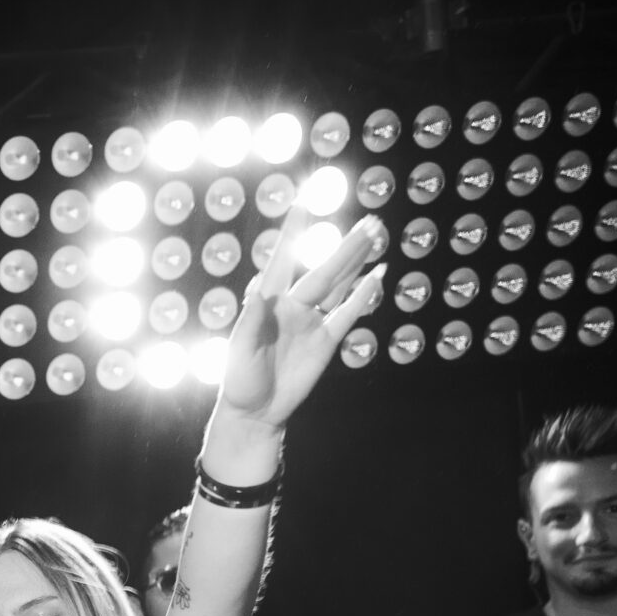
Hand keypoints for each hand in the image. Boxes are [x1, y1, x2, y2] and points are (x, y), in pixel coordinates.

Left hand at [215, 208, 387, 428]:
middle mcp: (292, 306)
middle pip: (324, 270)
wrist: (257, 412)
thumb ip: (250, 322)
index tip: (304, 203)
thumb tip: (257, 294)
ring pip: (339, 285)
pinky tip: (377, 276)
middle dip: (346, 247)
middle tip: (369, 222)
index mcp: (268, 302)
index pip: (282, 259)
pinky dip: (363, 295)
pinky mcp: (326, 341)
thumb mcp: (238, 351)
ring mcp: (312, 321)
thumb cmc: (239, 381)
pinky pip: (348, 313)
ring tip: (376, 237)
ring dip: (357, 263)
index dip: (294, 232)